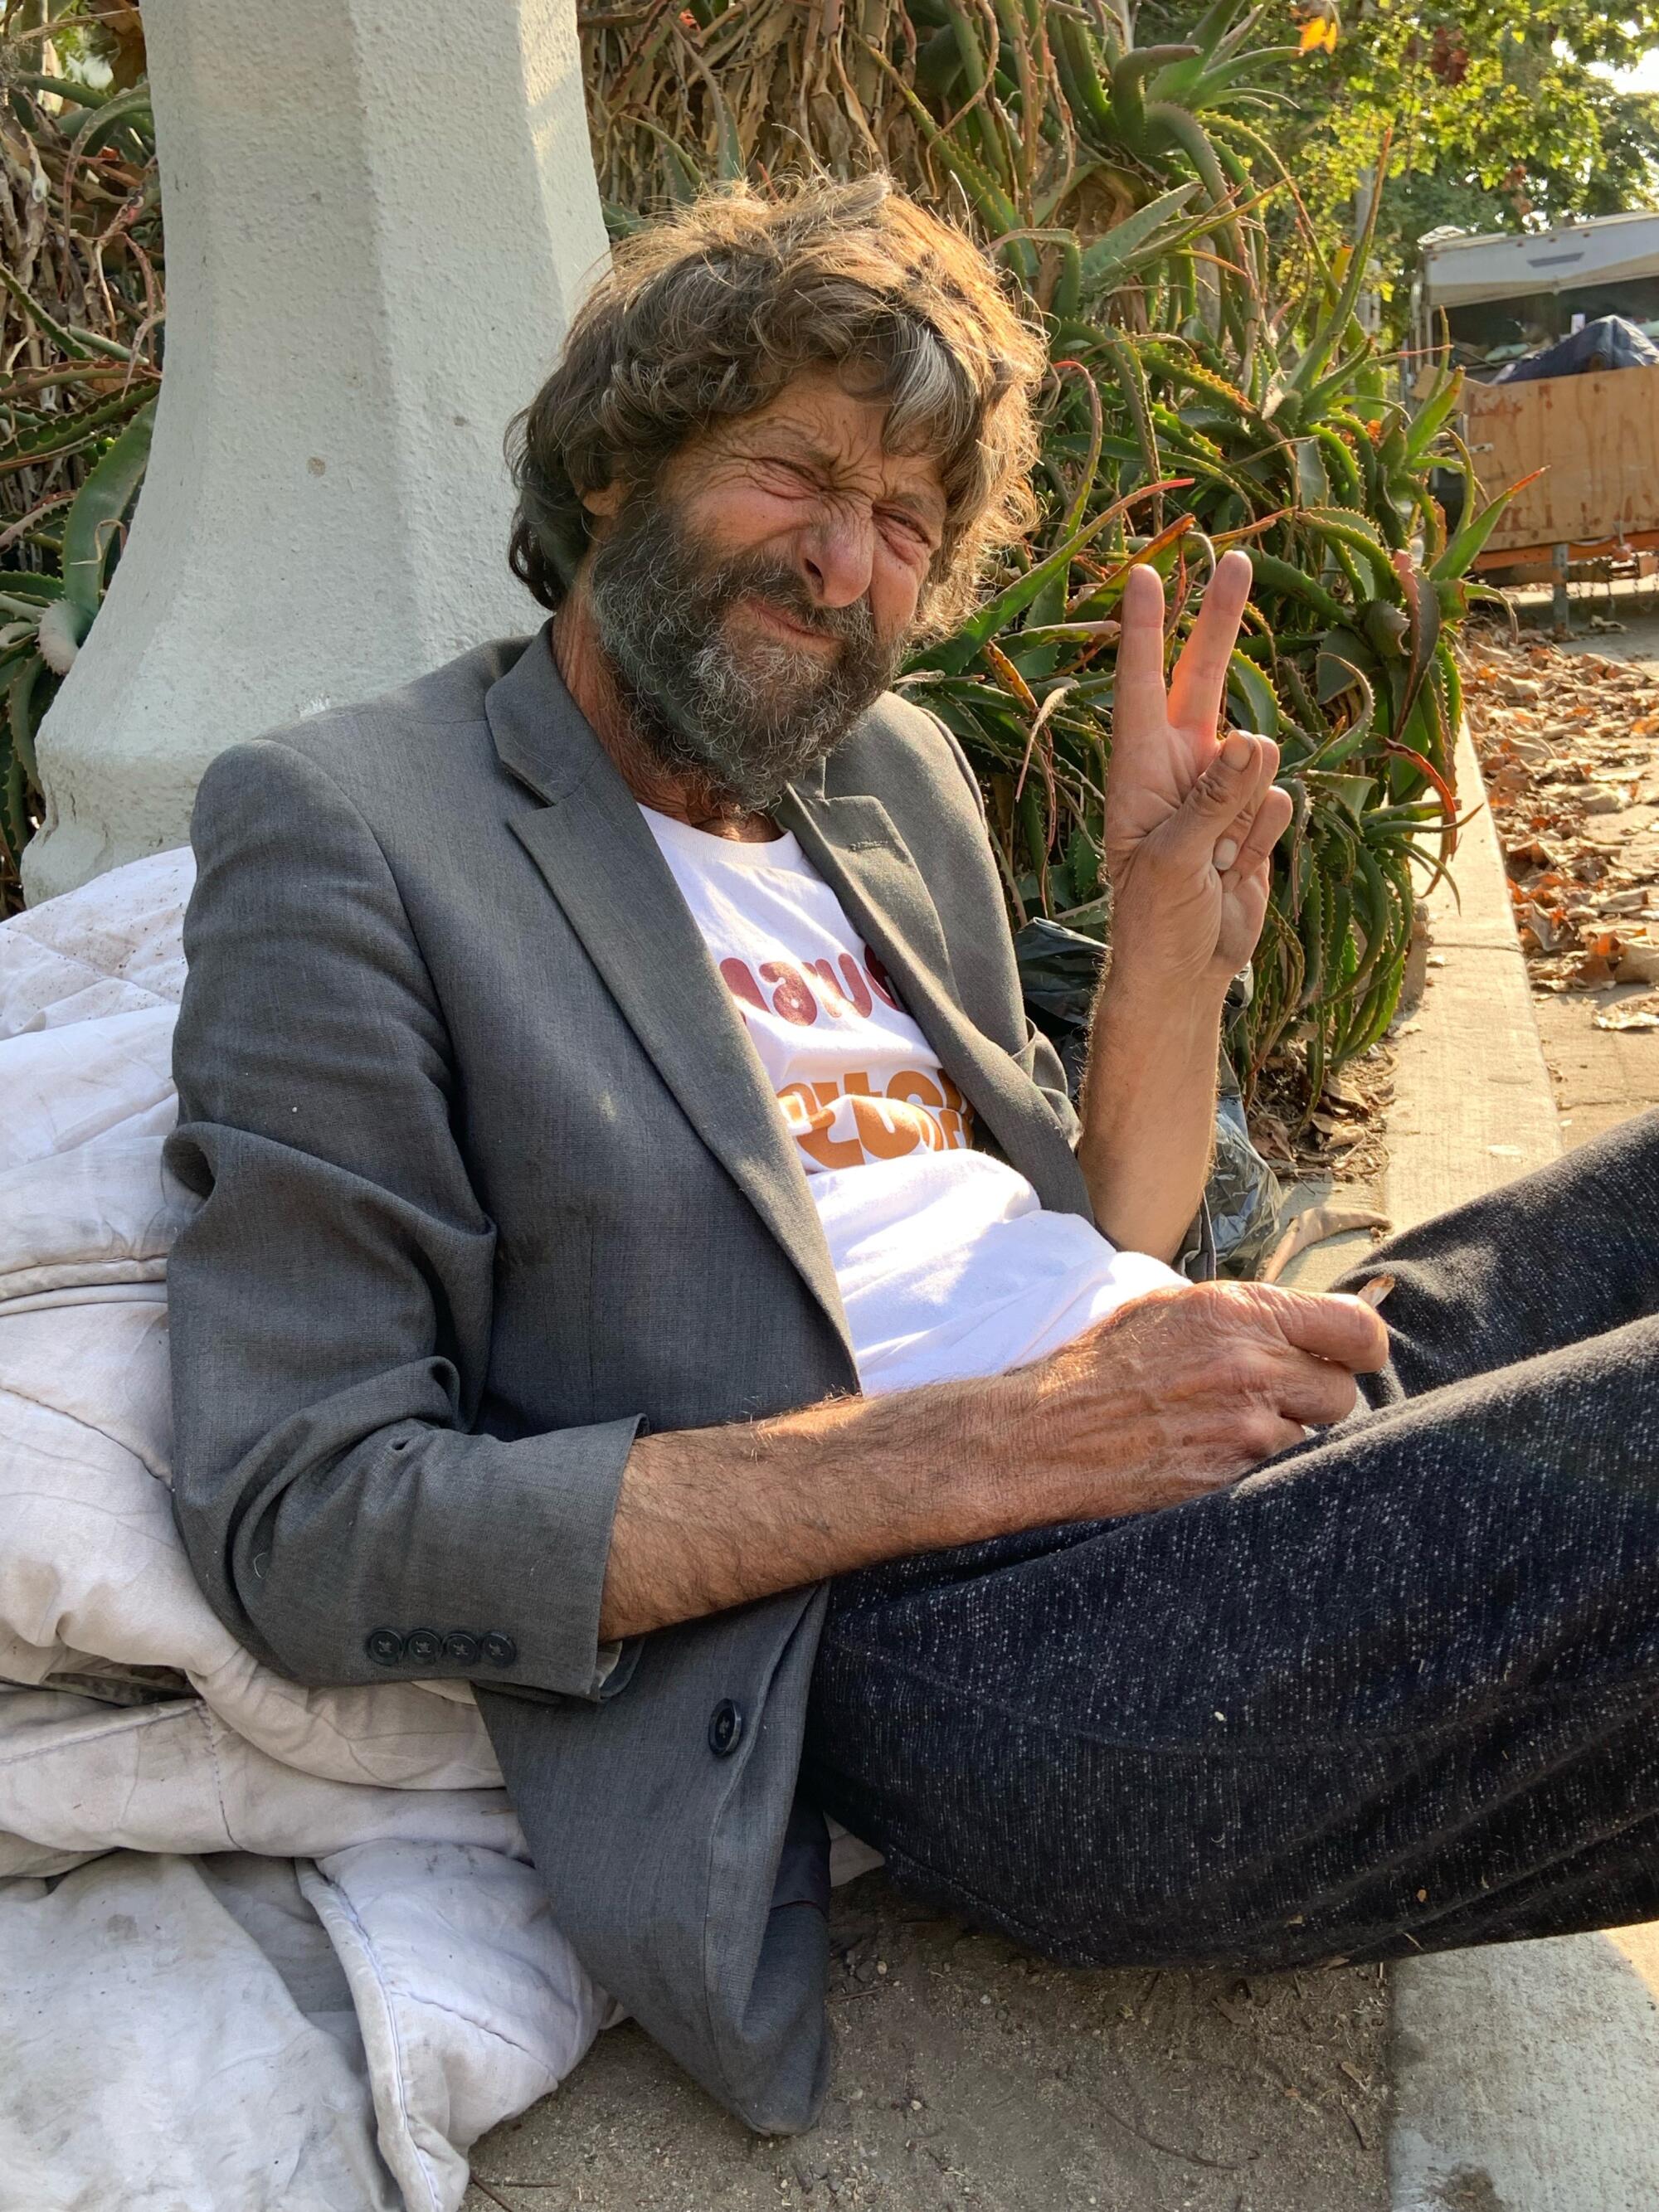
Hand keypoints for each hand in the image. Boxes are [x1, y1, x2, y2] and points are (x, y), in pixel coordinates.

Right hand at [1023, 1278, 1389, 1517]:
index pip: (1357, 1330)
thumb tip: (1313, 1325)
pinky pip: (1276, 1479)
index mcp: (1239, 1312)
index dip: (1361, 1349)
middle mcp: (1251, 1367)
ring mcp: (1243, 1431)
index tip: (1351, 1358)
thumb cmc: (1101, 1366)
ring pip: (1311, 1442)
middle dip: (1313, 1399)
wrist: (1043, 1434)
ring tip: (1223, 1432)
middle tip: (1268, 1400)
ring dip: (1281, 1440)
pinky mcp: (1230, 1483)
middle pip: (1343, 1393)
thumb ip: (1248, 1314)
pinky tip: (1212, 1460)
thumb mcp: (1172, 1308)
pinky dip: (1255, 1474)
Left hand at [1107, 549, 1294, 991]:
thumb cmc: (1155, 919)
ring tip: (1219, 859)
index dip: (1147, 632)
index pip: (1143, 687)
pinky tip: (1240, 868)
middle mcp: (1180, 769)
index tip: (1146, 574)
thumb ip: (1213, 800)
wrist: (1187, 970)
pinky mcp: (1255, 820)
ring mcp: (1221, 792)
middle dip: (1221, 622)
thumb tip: (1254, 741)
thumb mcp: (1173, 860)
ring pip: (1259, 760)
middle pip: (1205, 680)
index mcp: (1140, 771)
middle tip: (1236, 559)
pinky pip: (1279, 803)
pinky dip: (1265, 836)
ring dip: (1246, 811)